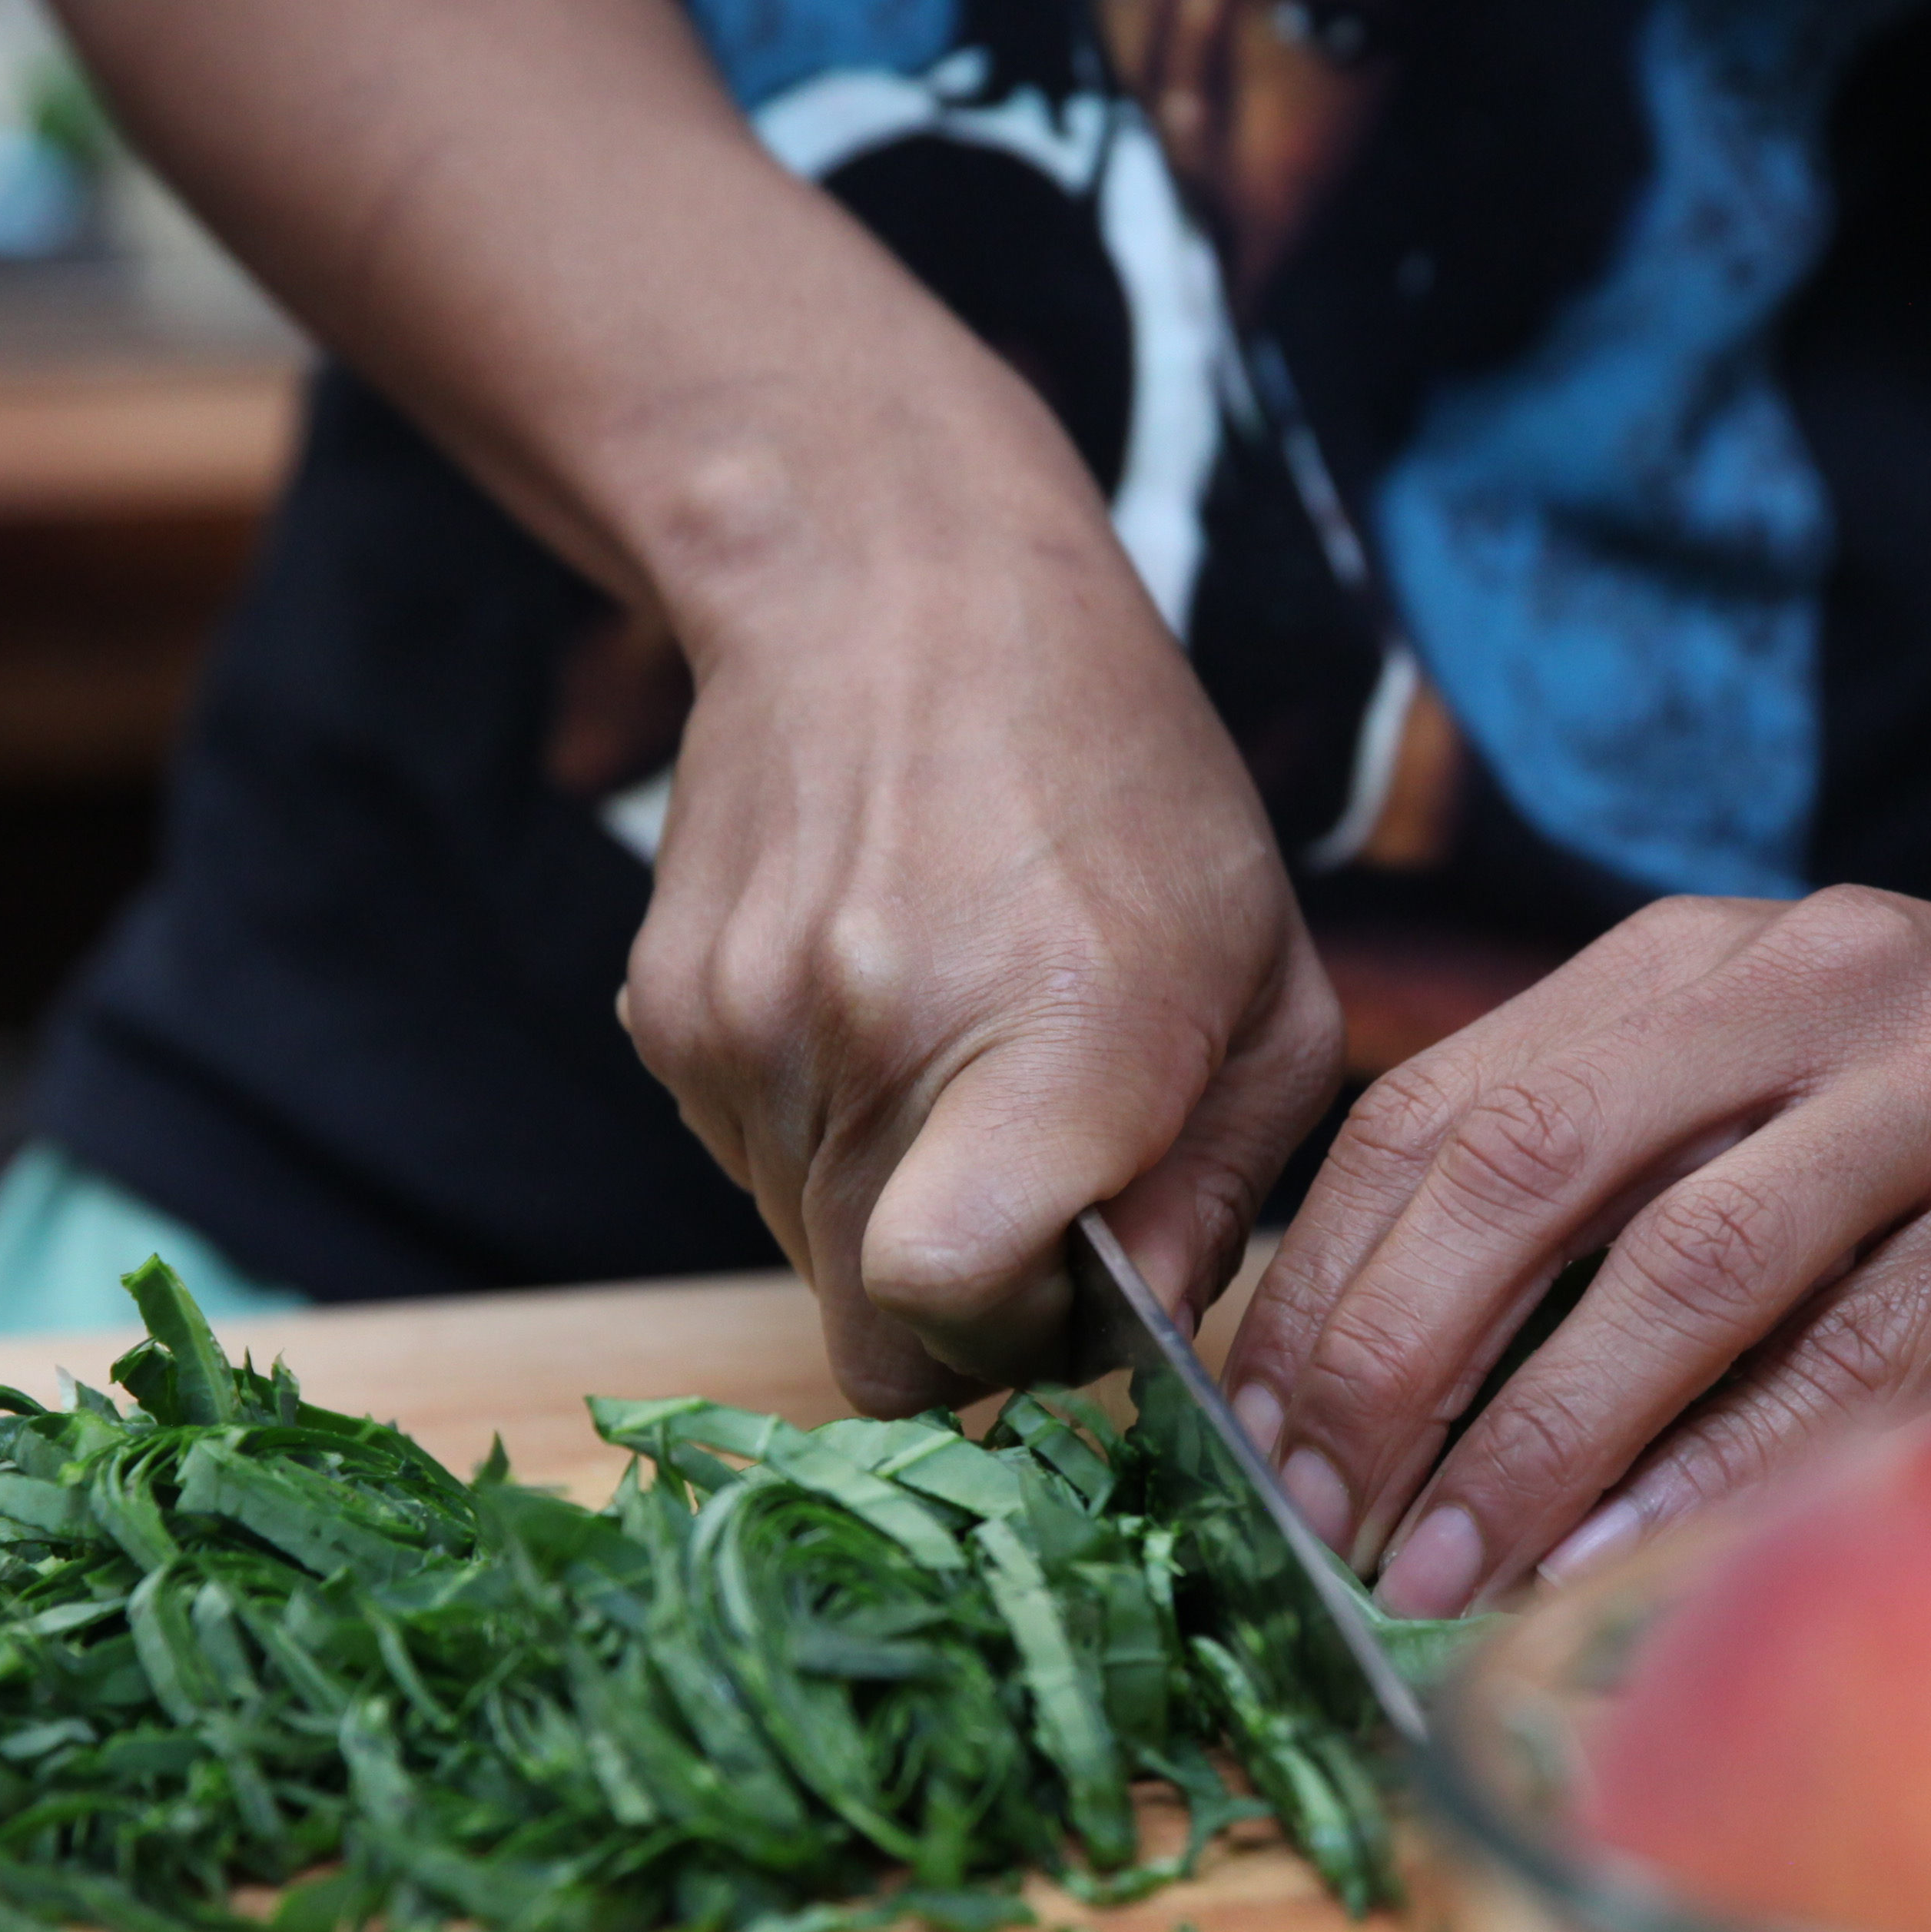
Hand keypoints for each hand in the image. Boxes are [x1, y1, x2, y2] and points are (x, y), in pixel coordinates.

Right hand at [625, 499, 1342, 1415]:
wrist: (893, 589)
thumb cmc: (1122, 786)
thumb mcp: (1262, 982)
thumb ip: (1214, 1191)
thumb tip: (1139, 1336)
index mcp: (1051, 1043)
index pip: (941, 1310)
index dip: (1005, 1342)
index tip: (1065, 1288)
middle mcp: (871, 1043)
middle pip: (873, 1327)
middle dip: (962, 1303)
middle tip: (1035, 1181)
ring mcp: (745, 1030)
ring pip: (806, 1248)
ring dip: (890, 1202)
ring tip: (959, 1043)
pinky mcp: (668, 1015)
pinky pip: (748, 1159)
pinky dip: (820, 1128)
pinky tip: (881, 998)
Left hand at [1222, 885, 1930, 1615]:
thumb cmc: (1923, 1097)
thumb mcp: (1737, 1066)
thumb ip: (1575, 1160)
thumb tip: (1349, 1366)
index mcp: (1684, 954)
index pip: (1439, 1104)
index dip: (1321, 1272)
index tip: (1249, 1423)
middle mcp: (1799, 986)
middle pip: (1531, 1167)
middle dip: (1391, 1357)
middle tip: (1318, 1512)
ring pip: (1685, 1267)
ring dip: (1536, 1438)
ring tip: (1436, 1566)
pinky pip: (1845, 1356)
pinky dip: (1708, 1463)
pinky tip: (1604, 1554)